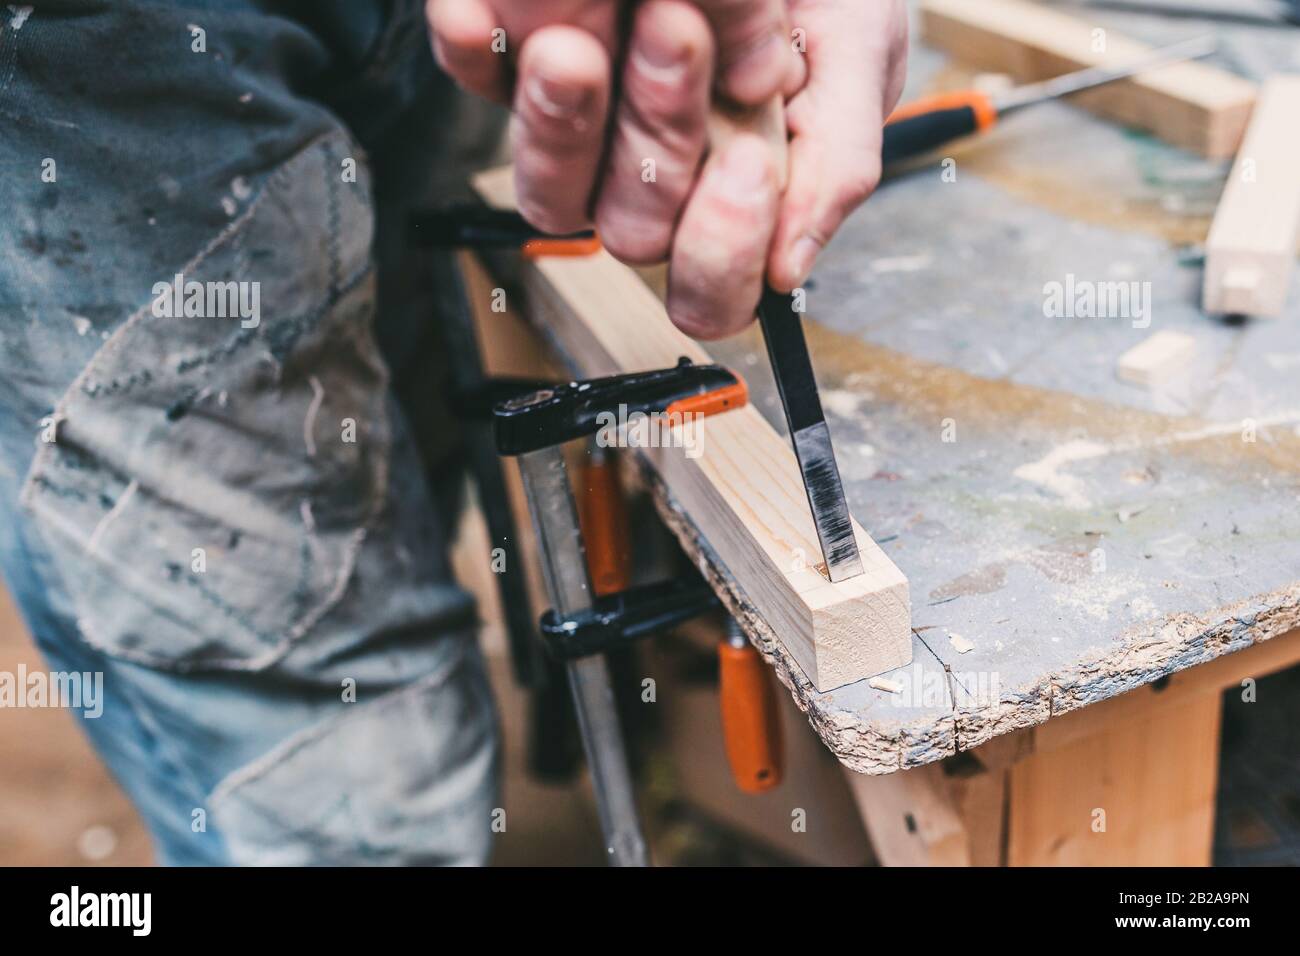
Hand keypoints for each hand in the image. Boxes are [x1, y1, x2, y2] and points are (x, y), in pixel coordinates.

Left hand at [427, 0, 905, 339]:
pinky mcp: (516, 58)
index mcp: (732, 197)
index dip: (722, 251)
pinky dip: (473, 47)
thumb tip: (789, 267)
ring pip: (552, 185)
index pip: (711, 287)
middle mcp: (653, 177)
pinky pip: (475, 72)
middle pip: (630, 229)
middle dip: (659, 146)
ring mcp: (583, 125)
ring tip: (592, 43)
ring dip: (568, 123)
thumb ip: (837, 158)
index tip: (752, 165)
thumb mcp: (856, 52)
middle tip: (680, 39)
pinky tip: (482, 16)